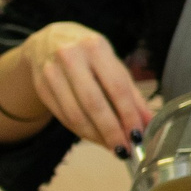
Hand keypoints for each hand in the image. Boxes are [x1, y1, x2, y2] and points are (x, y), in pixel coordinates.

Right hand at [18, 21, 150, 151]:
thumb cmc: (91, 55)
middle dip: (111, 130)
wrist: (49, 41)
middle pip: (93, 103)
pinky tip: (96, 138)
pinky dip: (81, 131)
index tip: (139, 135)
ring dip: (96, 136)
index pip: (116, 87)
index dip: (128, 114)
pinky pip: (63, 116)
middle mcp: (70, 58)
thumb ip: (132, 94)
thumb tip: (149, 122)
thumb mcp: (114, 65)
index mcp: (95, 47)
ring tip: (113, 147)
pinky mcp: (40, 87)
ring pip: (75, 114)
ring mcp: (51, 73)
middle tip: (126, 149)